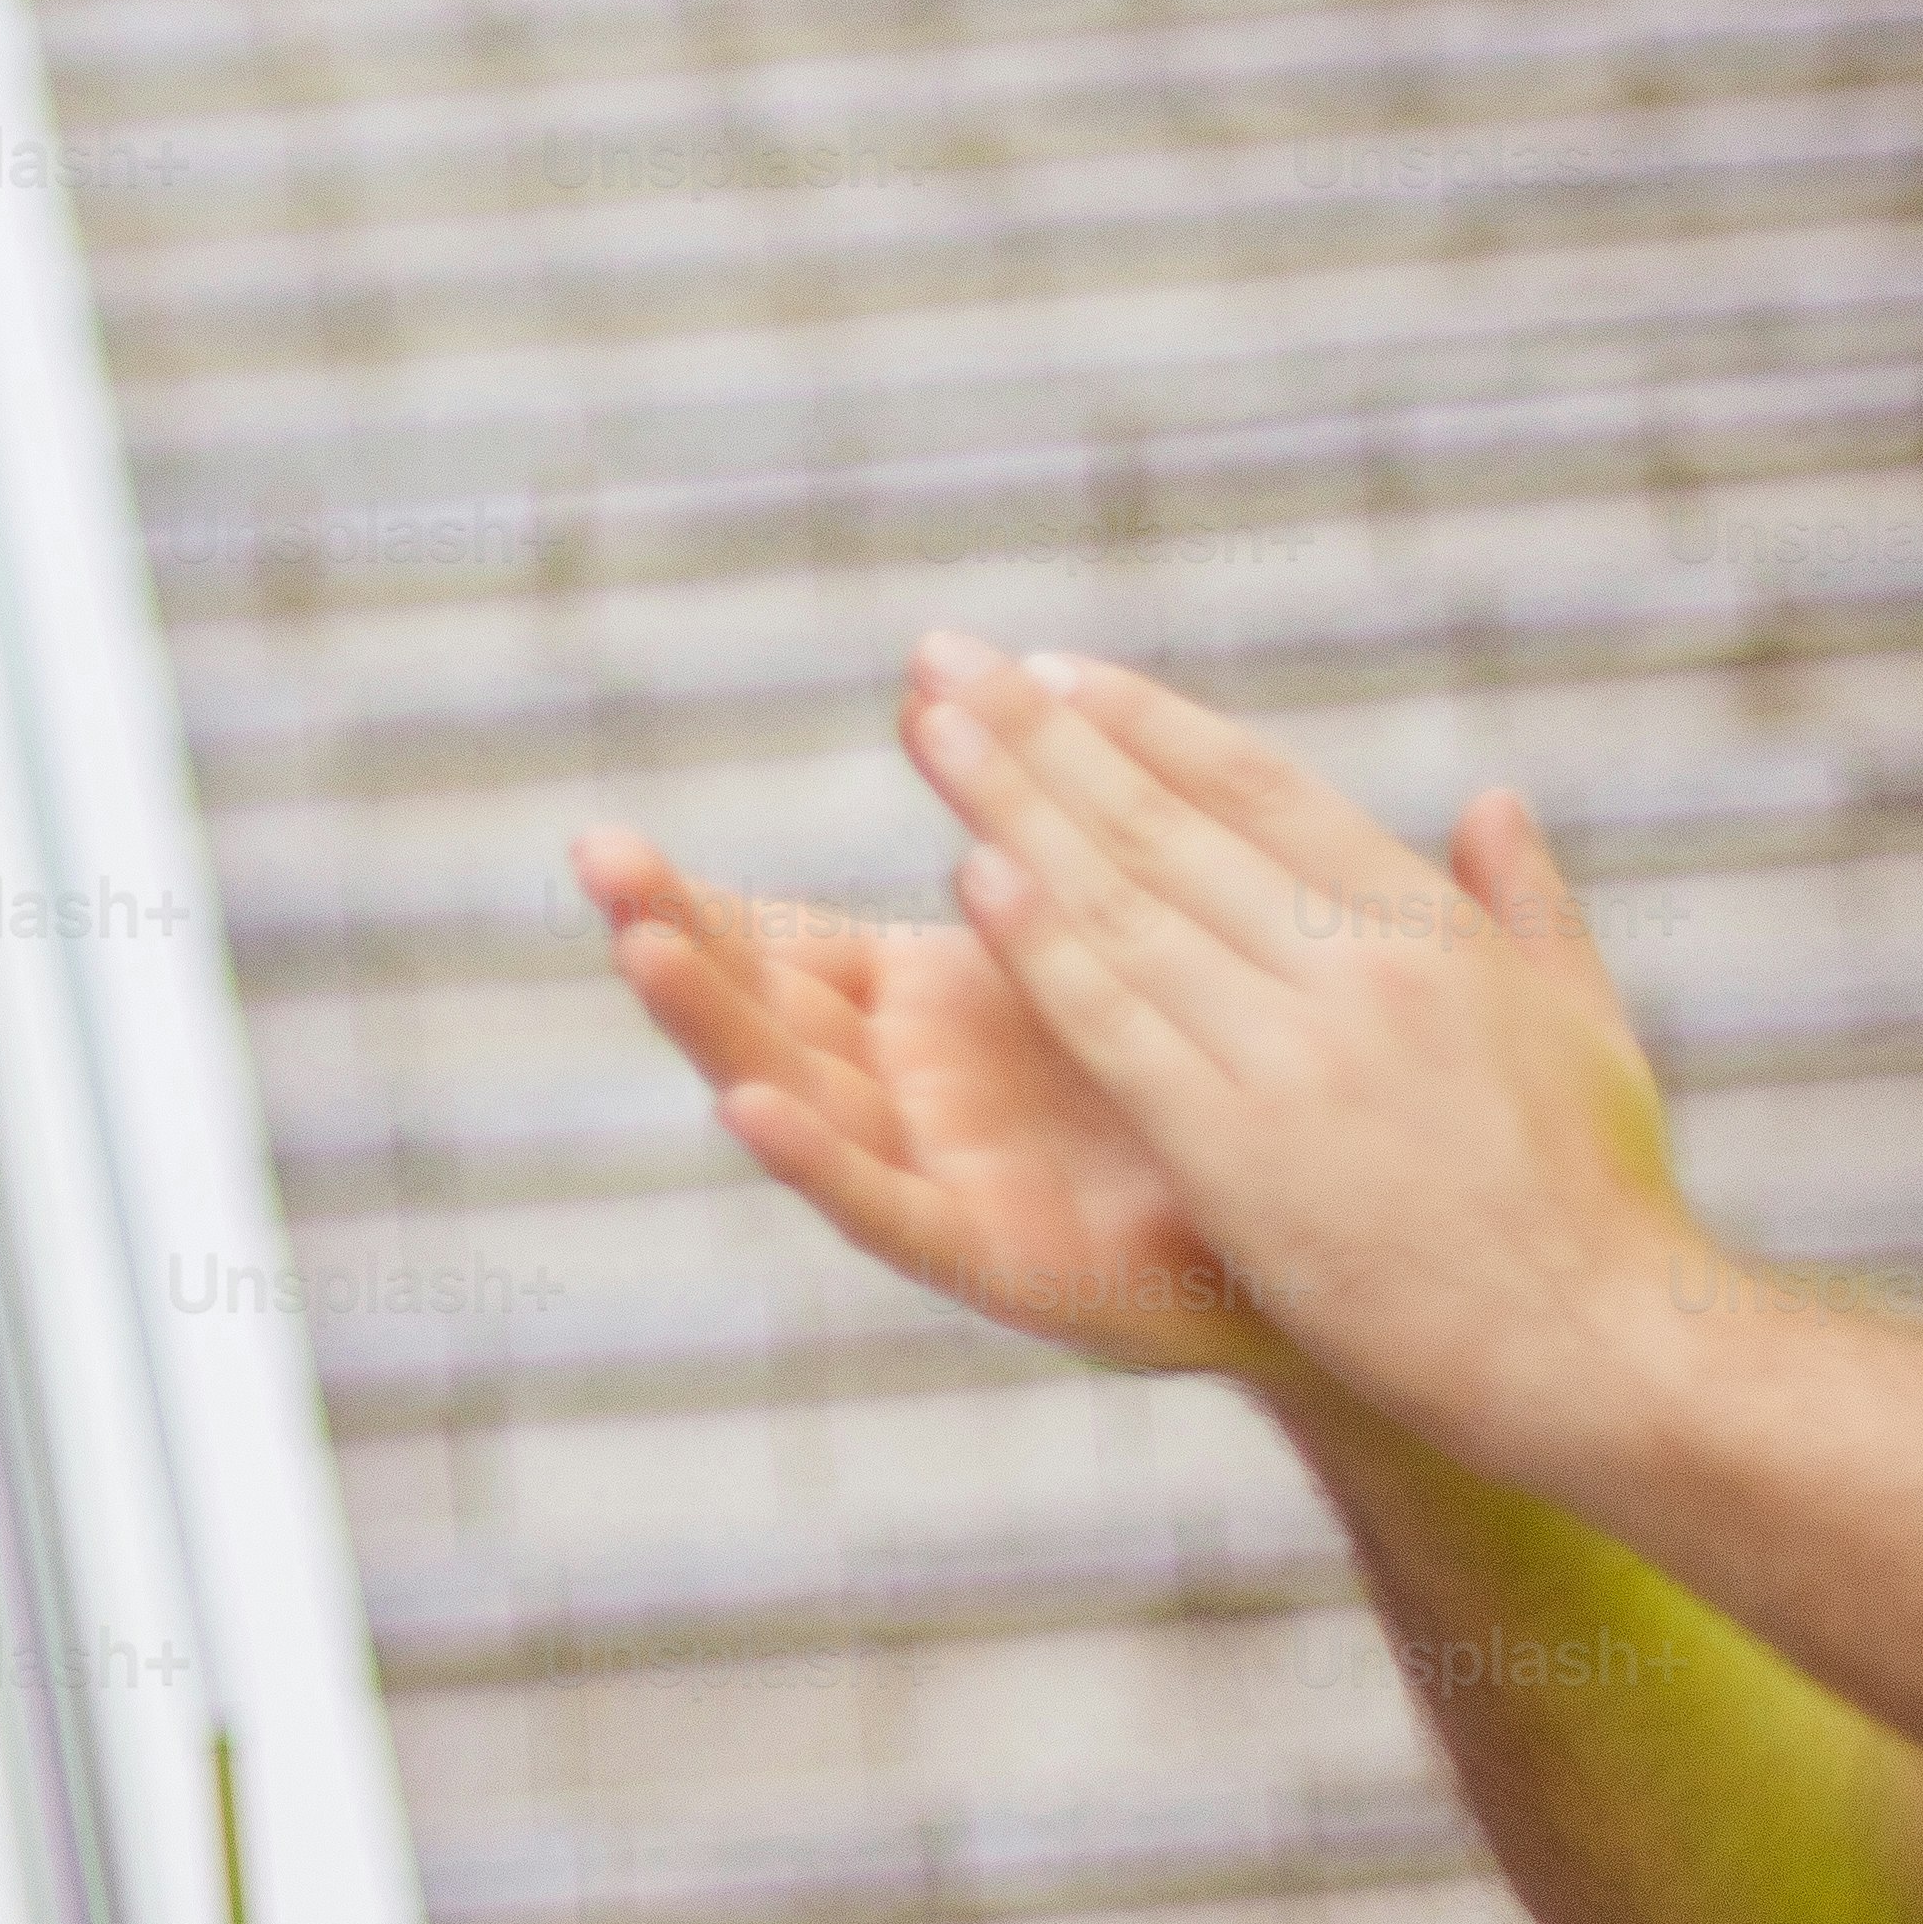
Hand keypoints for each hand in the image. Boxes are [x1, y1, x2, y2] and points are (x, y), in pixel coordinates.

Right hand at [571, 817, 1289, 1382]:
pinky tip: (750, 1104)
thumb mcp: (1128, 931)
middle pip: (762, 1006)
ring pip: (797, 1092)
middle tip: (593, 861)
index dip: (695, 899)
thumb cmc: (1228, 1083)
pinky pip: (886, 1206)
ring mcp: (940, 1173)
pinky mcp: (992, 1256)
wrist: (1330, 1242)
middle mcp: (908, 1088)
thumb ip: (1064, 830)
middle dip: (672, 934)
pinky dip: (816, 1160)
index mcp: (925, 1007)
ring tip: (639, 951)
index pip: (781, 941)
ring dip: (716, 1024)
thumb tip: (1025, 667)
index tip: (602, 840)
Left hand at [896, 634, 1722, 1482]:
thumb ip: (1531, 908)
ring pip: (1124, 903)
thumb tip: (1493, 801)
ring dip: (1012, 807)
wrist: (1601, 1350)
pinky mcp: (1241, 1148)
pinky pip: (1117, 1024)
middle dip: (1042, 733)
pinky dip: (1040, 946)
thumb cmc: (1601, 1204)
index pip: (1260, 787)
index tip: (1054, 670)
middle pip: (1167, 822)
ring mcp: (1297, 1052)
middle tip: (943, 659)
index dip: (1146, 724)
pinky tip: (970, 878)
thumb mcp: (1589, 1029)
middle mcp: (1359, 965)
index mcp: (1431, 925)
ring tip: (930, 728)